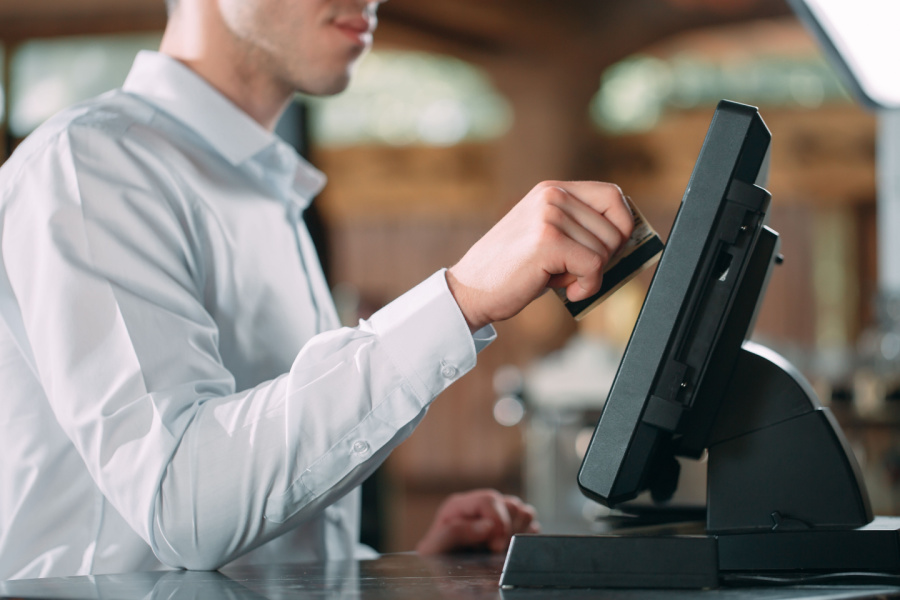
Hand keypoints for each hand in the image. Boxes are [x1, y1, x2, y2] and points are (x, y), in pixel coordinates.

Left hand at [415, 489, 538, 554]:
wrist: (441, 571)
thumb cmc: (435, 560)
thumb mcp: (435, 548)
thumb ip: (455, 533)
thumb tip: (488, 526)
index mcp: (460, 506)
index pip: (489, 499)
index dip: (497, 521)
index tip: (495, 546)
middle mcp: (480, 506)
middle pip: (510, 505)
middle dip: (507, 530)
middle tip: (494, 550)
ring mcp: (495, 514)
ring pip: (523, 511)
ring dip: (517, 532)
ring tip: (500, 548)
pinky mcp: (509, 524)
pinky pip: (530, 523)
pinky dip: (526, 535)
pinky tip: (509, 547)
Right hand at [446, 181, 632, 330]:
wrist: (470, 290)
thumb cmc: (514, 271)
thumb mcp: (548, 238)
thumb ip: (580, 230)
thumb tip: (630, 240)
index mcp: (553, 190)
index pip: (613, 195)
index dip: (623, 226)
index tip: (615, 249)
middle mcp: (552, 196)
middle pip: (615, 229)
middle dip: (604, 260)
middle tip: (574, 273)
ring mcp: (549, 216)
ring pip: (605, 251)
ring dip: (590, 276)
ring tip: (560, 279)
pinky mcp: (548, 241)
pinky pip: (594, 267)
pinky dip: (587, 288)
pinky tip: (566, 292)